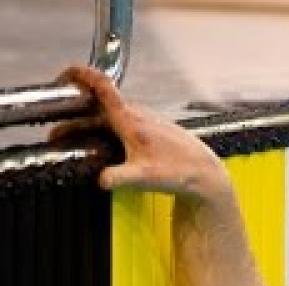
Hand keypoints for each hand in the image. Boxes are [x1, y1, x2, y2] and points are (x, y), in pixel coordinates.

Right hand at [51, 65, 229, 202]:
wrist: (206, 174)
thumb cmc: (179, 172)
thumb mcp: (145, 177)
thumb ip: (121, 177)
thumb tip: (102, 181)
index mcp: (131, 119)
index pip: (102, 86)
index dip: (80, 75)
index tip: (63, 76)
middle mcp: (138, 115)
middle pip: (99, 107)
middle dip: (75, 116)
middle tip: (57, 132)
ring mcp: (146, 121)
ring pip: (110, 116)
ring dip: (89, 124)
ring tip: (73, 140)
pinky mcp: (153, 130)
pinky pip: (122, 124)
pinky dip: (105, 130)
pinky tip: (103, 145)